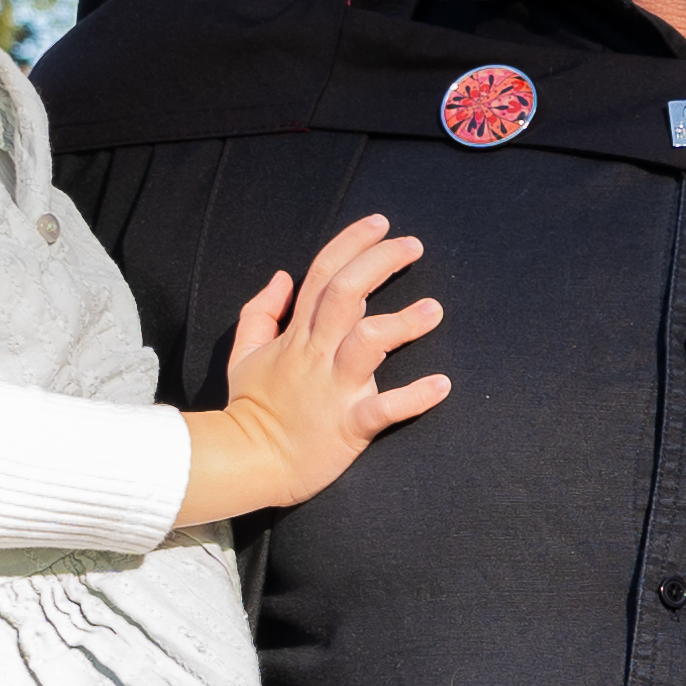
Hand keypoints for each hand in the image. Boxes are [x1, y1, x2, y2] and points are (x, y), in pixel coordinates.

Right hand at [181, 217, 451, 524]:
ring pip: (367, 343)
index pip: (323, 274)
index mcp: (296, 336)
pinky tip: (442, 384)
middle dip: (380, 262)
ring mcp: (334, 389)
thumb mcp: (243, 353)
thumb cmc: (251, 408)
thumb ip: (260, 311)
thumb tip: (283, 276)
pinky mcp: (349, 425)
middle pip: (346, 293)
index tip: (380, 223)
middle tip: (413, 245)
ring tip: (434, 310)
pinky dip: (415, 397)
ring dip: (403, 323)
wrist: (246, 462)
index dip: (351, 243)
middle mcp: (316, 354)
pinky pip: (385, 408)